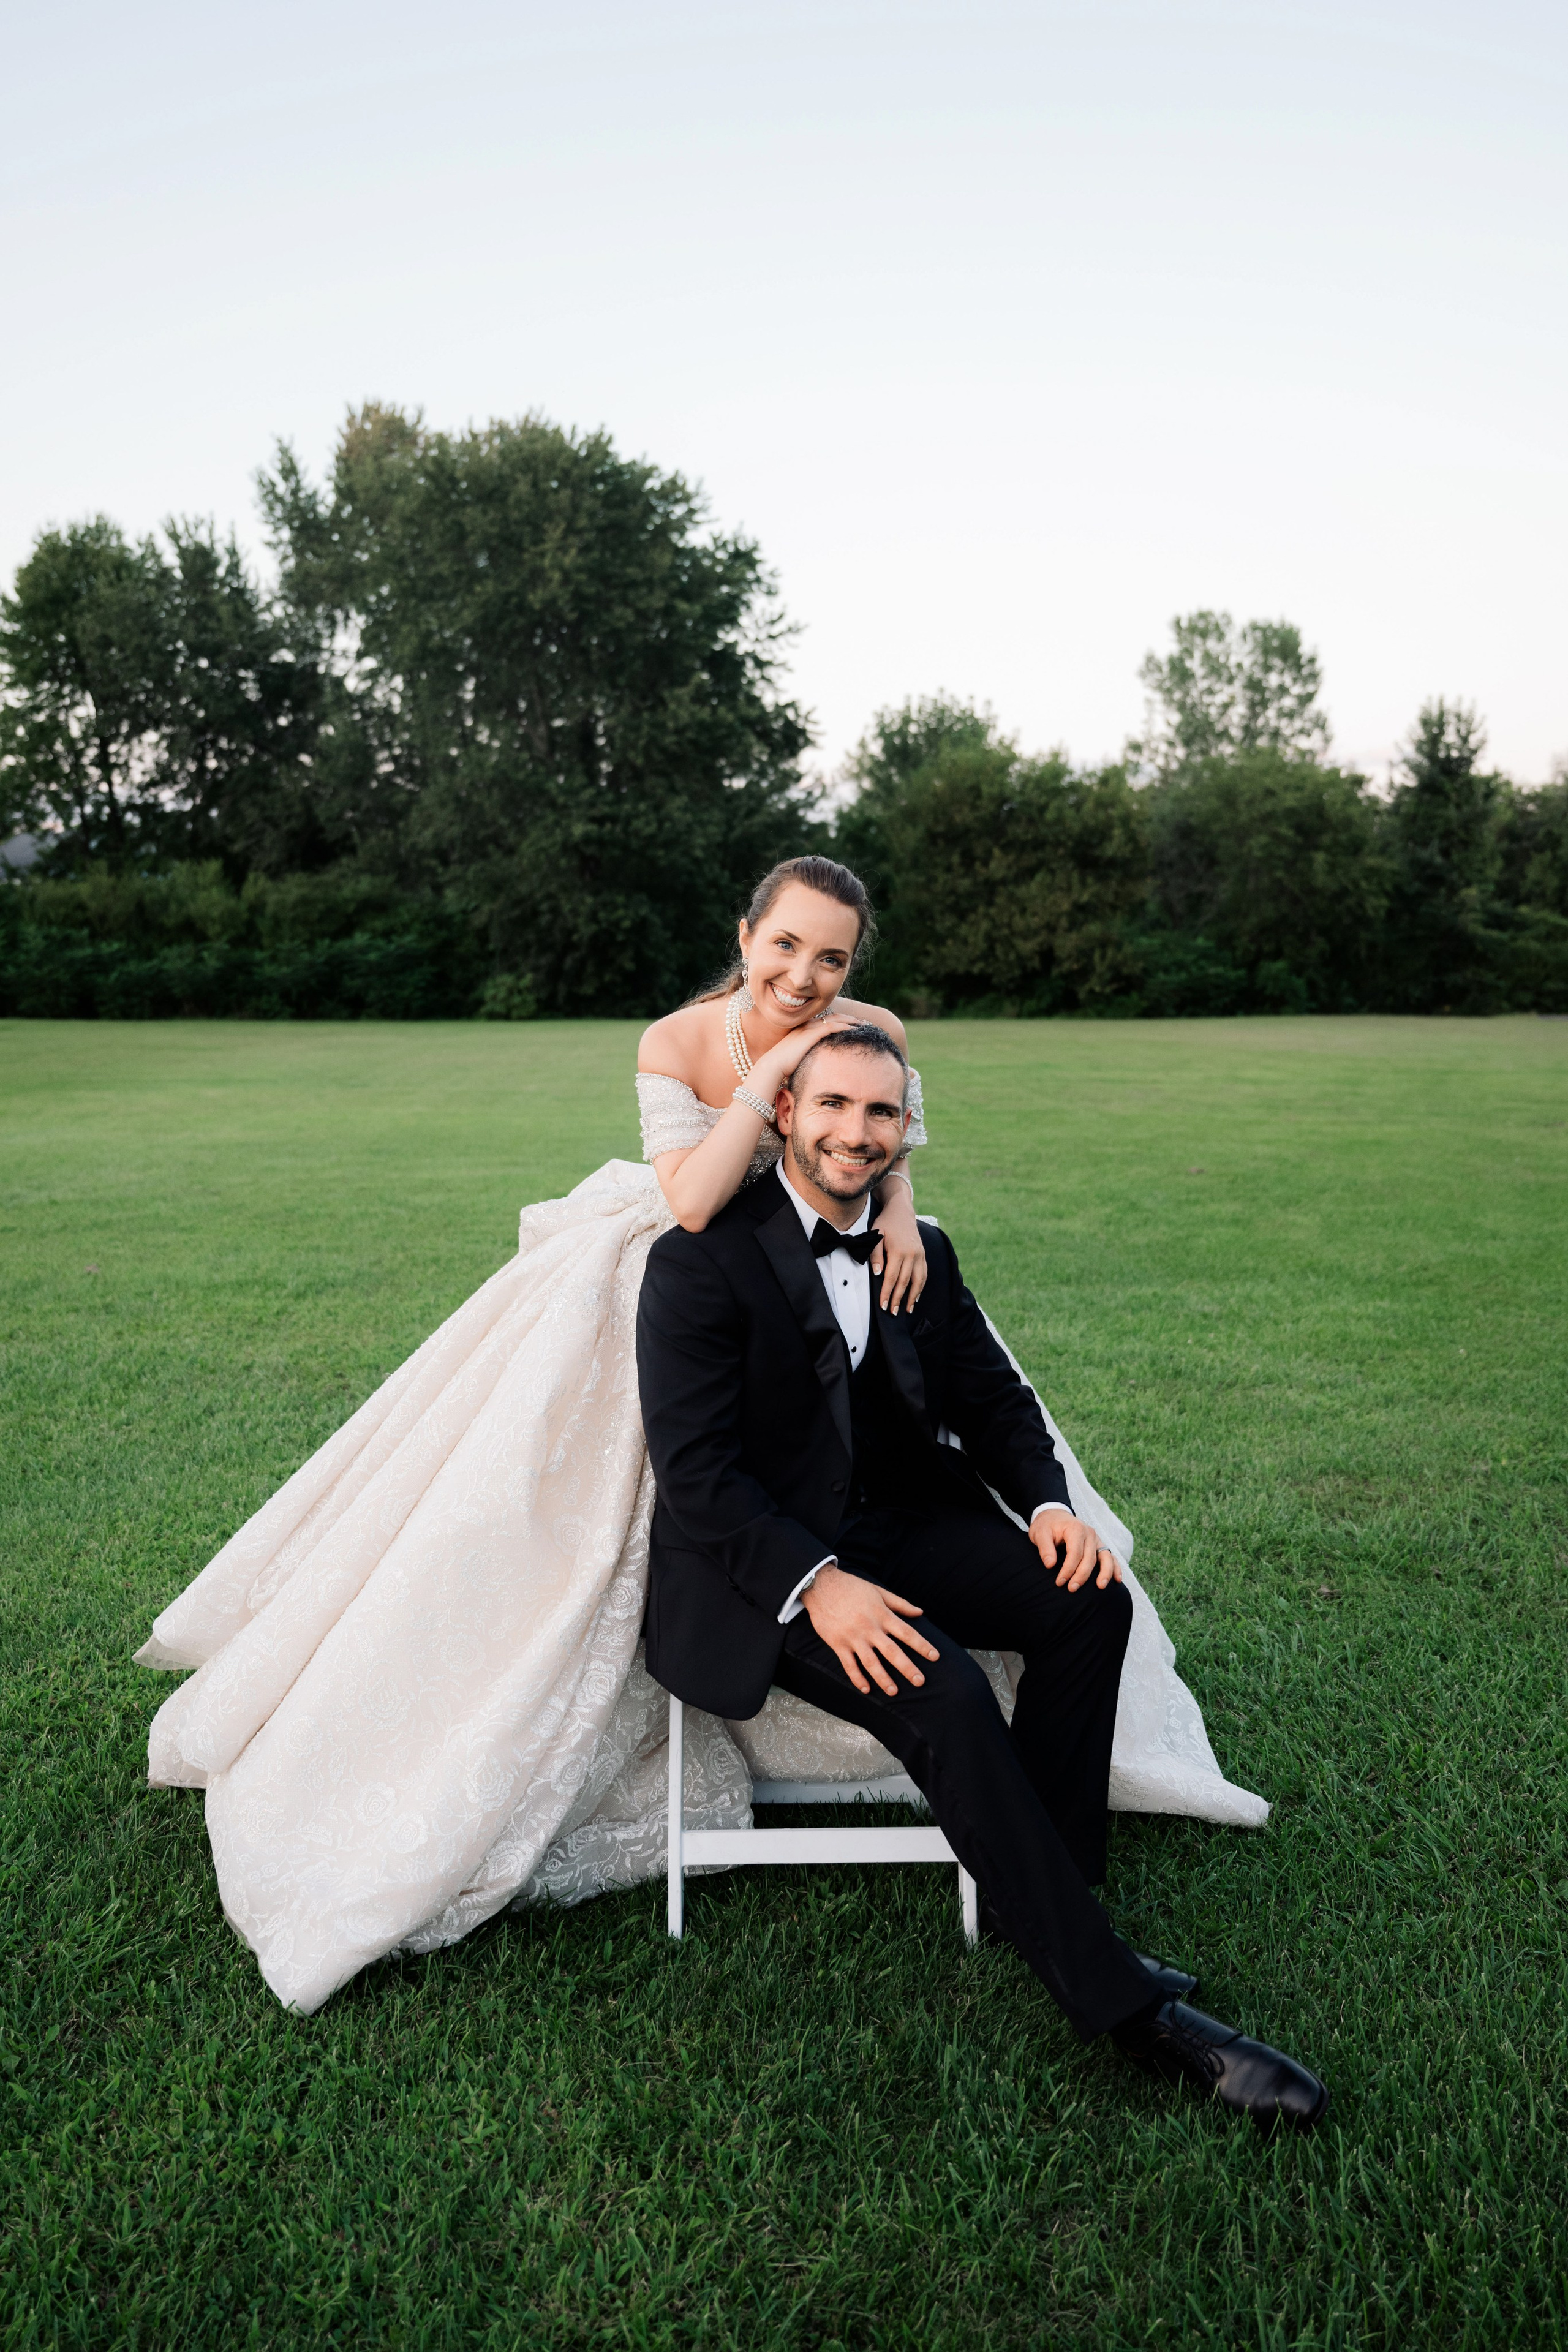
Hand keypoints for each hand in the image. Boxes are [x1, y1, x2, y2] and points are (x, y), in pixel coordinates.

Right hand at [751, 1011, 861, 1096]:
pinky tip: (854, 1030)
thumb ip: (808, 1055)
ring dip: (850, 1020)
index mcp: (803, 1029)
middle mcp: (806, 1025)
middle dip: (848, 1018)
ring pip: (834, 1019)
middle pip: (833, 1016)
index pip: (826, 1020)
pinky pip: (831, 1027)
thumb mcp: (798, 1058)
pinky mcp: (810, 1035)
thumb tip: (818, 1062)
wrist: (772, 1066)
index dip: (840, 1020)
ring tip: (863, 1024)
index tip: (852, 1025)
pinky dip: (844, 1026)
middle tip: (862, 1022)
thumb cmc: (783, 1067)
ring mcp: (808, 1029)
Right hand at [802, 1564, 939, 1696]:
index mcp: (882, 1615)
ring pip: (871, 1663)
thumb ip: (900, 1604)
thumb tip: (920, 1612)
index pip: (907, 1633)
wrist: (822, 1586)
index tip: (935, 1656)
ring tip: (894, 1692)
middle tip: (920, 1681)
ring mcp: (853, 1638)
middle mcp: (869, 1628)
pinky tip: (866, 1689)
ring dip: (883, 1679)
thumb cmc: (852, 1587)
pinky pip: (849, 1665)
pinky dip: (857, 1678)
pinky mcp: (838, 1644)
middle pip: (892, 1652)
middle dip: (907, 1668)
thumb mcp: (879, 1591)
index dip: (922, 1645)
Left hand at [870, 1176, 926, 1314]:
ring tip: (907, 1310)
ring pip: (918, 1280)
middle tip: (892, 1313)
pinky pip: (924, 1274)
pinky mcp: (923, 1255)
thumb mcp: (876, 1235)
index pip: (891, 1277)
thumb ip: (876, 1255)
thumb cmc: (885, 1223)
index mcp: (898, 1250)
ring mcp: (920, 1255)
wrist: (901, 1211)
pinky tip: (915, 1296)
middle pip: (905, 1282)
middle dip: (898, 1299)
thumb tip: (877, 1274)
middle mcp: (912, 1254)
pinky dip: (920, 1287)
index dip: (887, 1292)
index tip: (883, 1305)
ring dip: (912, 1296)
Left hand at [1030, 1509, 1122, 1592]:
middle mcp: (1089, 1533)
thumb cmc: (1047, 1525)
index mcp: (1075, 1529)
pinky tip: (1117, 1580)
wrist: (1054, 1515)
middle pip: (1089, 1558)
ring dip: (1105, 1573)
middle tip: (1071, 1589)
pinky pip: (1110, 1556)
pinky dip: (1115, 1568)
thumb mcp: (1039, 1533)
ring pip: (1105, 1557)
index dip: (1068, 1569)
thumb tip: (1050, 1565)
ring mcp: (1096, 1539)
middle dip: (1081, 1575)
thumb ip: (1045, 1548)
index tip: (1059, 1582)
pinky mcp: (1099, 1545)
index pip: (1075, 1553)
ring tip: (1101, 1586)